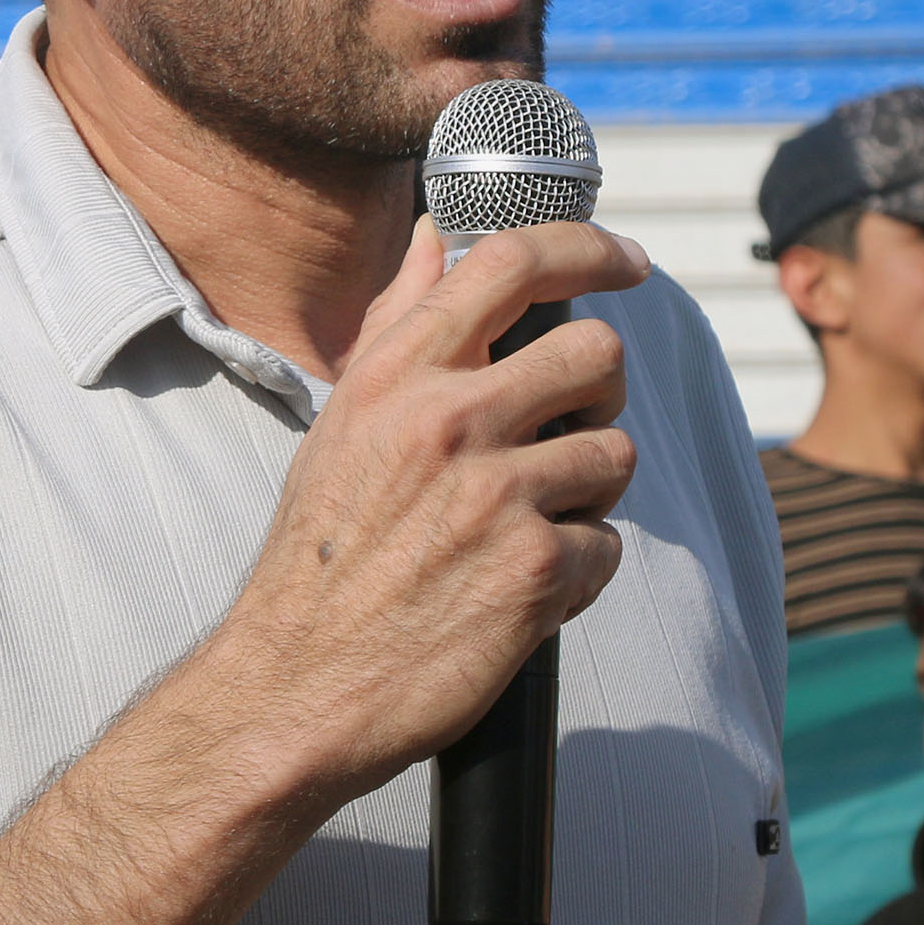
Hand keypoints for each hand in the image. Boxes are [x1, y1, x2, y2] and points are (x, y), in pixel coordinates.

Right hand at [183, 218, 643, 812]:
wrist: (294, 687)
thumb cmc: (320, 558)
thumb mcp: (343, 423)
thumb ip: (399, 326)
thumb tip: (436, 237)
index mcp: (397, 374)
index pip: (513, 262)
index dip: (589, 247)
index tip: (628, 261)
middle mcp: (449, 420)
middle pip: (598, 352)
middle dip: (600, 395)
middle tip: (571, 433)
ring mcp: (497, 494)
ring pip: (616, 450)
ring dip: (591, 492)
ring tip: (532, 527)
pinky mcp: (536, 570)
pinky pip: (606, 545)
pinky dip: (577, 574)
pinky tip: (520, 593)